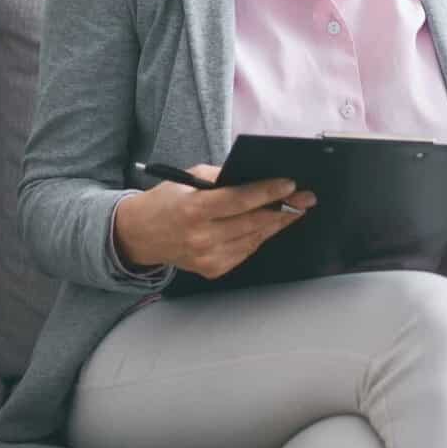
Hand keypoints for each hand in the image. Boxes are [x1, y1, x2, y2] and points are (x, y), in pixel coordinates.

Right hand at [113, 164, 317, 278]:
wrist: (140, 234)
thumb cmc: (167, 201)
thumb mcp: (189, 179)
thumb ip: (221, 178)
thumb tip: (256, 178)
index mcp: (194, 209)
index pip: (240, 200)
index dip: (268, 193)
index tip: (289, 185)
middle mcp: (201, 237)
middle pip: (253, 222)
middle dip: (284, 209)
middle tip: (305, 199)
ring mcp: (207, 257)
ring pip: (254, 239)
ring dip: (277, 224)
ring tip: (295, 211)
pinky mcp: (212, 269)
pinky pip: (245, 251)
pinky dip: (259, 237)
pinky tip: (270, 226)